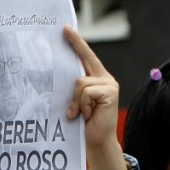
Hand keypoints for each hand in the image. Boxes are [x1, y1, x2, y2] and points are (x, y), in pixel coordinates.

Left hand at [63, 26, 122, 169]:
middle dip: (74, 47)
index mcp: (97, 78)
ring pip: (80, 82)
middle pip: (83, 61)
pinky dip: (82, 104)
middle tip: (64, 31)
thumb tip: (59, 76)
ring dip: (75, 100)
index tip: (65, 28)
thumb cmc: (83, 123)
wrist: (96, 141)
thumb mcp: (76, 102)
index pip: (85, 56)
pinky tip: (87, 114)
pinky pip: (86, 91)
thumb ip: (74, 88)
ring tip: (80, 113)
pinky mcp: (110, 92)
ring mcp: (109, 84)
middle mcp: (105, 78)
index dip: (76, 42)